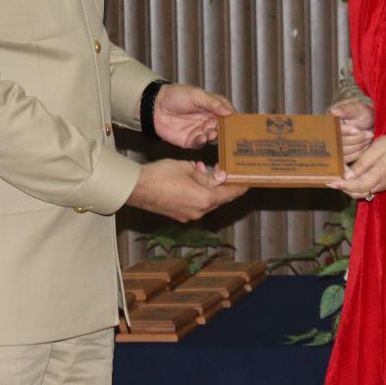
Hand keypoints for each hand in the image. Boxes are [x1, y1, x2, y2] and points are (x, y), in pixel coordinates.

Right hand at [126, 159, 247, 221]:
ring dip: (209, 187)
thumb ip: (207, 175)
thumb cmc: (161, 175)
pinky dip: (198, 192)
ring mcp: (188, 216)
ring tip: (202, 169)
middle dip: (223, 184)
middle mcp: (199, 211)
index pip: (231, 194)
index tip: (249, 181)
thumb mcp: (188, 169)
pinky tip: (192, 178)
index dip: (241, 186)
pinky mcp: (178, 215)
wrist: (136, 188)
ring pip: (206, 201)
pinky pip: (195, 204)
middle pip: (219, 198)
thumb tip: (220, 177)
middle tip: (224, 169)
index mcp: (205, 199)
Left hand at [152, 83, 233, 148]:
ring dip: (214, 136)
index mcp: (212, 107)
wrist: (155, 106)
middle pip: (222, 128)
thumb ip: (213, 104)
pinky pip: (200, 144)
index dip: (233, 120)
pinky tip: (201, 137)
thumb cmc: (176, 95)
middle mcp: (208, 120)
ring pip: (212, 137)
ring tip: (211, 133)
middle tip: (222, 130)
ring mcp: (199, 130)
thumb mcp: (197, 95)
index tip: (238, 124)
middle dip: (224, 131)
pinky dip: (202, 141)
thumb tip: (230, 112)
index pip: (228, 115)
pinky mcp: (190, 140)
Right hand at [329, 97, 374, 161]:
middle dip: (356, 139)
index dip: (345, 131)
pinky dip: (358, 153)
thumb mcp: (355, 107)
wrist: (369, 121)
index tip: (357, 130)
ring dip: (358, 146)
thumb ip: (345, 109)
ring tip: (369, 138)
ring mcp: (333, 146)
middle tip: (369, 134)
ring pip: (343, 152)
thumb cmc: (362, 112)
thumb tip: (333, 111)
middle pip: (338, 143)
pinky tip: (366, 146)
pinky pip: (347, 159)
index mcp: (328, 121)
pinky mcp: (340, 154)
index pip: (333, 130)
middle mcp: (328, 134)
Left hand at [329, 127, 385, 200]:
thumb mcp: (378, 148)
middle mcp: (381, 184)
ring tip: (339, 178)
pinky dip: (358, 186)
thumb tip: (347, 176)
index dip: (340, 185)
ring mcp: (384, 185)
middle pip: (357, 193)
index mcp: (378, 175)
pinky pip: (369, 189)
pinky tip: (353, 177)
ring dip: (350, 188)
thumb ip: (362, 163)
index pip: (355, 186)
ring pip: (363, 193)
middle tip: (331, 179)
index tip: (328, 181)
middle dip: (343, 188)